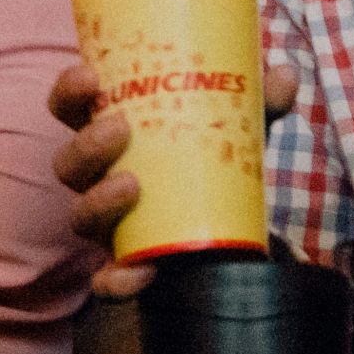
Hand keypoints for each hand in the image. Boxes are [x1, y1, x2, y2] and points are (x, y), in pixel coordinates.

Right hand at [49, 60, 298, 299]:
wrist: (229, 219)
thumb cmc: (213, 153)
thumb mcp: (236, 123)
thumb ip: (259, 100)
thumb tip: (284, 74)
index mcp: (111, 131)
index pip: (71, 107)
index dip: (69, 91)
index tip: (90, 75)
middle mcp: (100, 176)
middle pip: (69, 163)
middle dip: (86, 145)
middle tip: (119, 128)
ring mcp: (110, 222)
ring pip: (80, 215)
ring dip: (98, 200)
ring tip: (131, 186)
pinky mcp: (126, 263)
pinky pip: (107, 279)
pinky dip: (116, 280)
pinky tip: (140, 271)